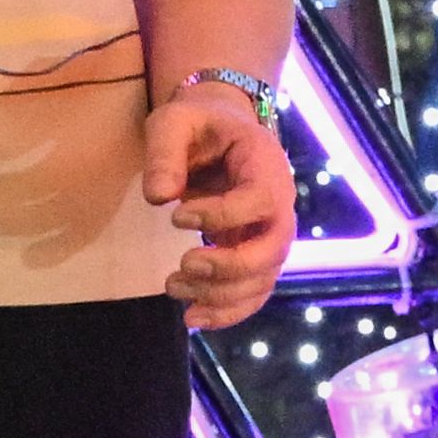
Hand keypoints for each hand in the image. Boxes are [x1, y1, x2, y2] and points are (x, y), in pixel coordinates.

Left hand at [146, 78, 297, 327]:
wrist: (222, 130)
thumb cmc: (198, 122)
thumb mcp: (175, 121)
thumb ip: (164, 153)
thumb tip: (158, 198)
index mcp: (265, 165)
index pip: (261, 199)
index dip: (223, 215)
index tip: (175, 217)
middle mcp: (279, 203)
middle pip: (274, 248)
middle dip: (230, 266)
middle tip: (184, 264)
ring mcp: (270, 233)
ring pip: (263, 278)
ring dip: (221, 294)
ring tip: (173, 287)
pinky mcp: (256, 254)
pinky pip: (254, 291)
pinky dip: (229, 311)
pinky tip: (193, 317)